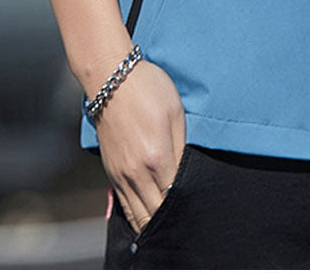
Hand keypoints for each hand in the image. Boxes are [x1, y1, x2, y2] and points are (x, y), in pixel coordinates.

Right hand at [94, 59, 186, 235]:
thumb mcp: (176, 112)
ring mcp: (121, 175)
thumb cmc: (148, 90)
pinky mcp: (110, 172)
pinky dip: (136, 217)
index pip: (175, 197)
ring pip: (138, 216)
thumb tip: (187, 175)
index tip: (199, 210)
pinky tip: (148, 220)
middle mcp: (137, 173)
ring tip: (169, 230)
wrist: (111, 80)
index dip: (188, 207)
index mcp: (157, 158)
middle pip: (156, 213)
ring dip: (153, 225)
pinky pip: (124, 205)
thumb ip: (182, 147)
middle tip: (188, 225)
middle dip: (172, 222)